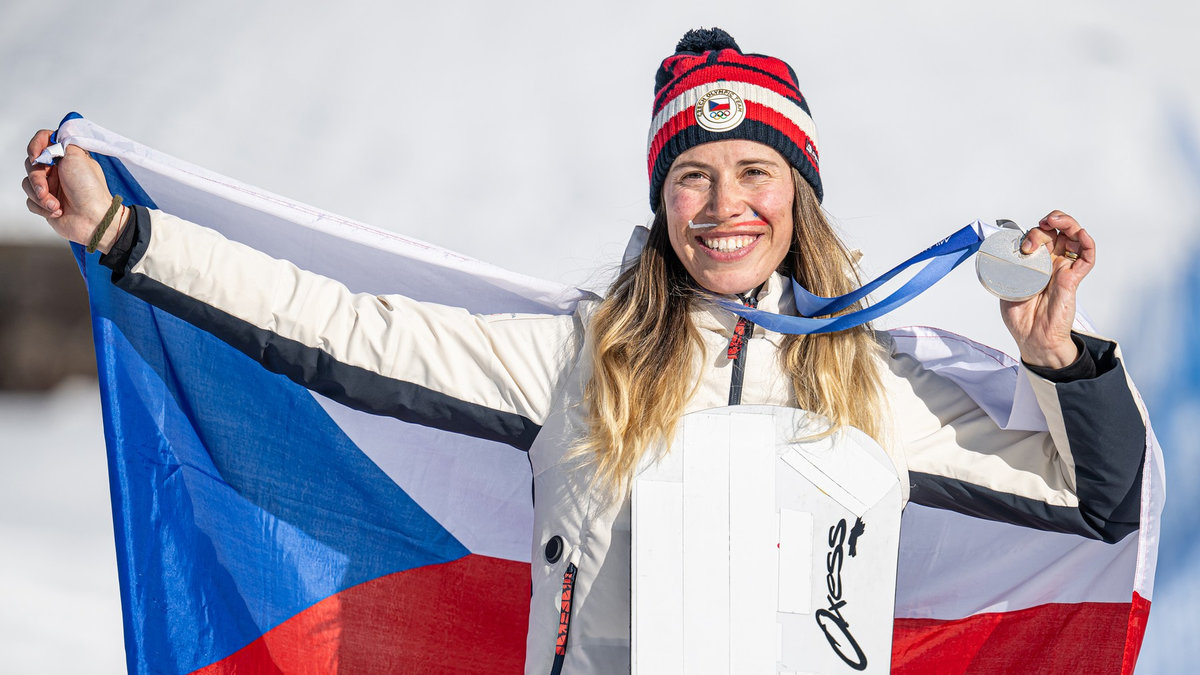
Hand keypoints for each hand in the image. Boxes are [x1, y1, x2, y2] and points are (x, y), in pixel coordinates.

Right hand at [22, 129, 126, 252]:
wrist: (94, 219)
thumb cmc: (90, 190)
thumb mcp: (78, 157)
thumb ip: (61, 143)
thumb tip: (50, 140)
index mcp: (66, 158)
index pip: (43, 142)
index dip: (35, 147)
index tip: (36, 156)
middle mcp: (58, 172)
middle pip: (31, 165)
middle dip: (37, 178)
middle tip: (46, 187)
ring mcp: (52, 188)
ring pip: (28, 184)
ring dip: (41, 196)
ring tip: (56, 205)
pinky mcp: (46, 204)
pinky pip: (31, 201)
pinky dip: (42, 207)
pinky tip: (58, 211)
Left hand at [1000, 210, 1094, 368]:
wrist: (1032, 337)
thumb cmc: (1021, 316)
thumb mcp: (1005, 287)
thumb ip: (1005, 270)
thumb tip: (997, 255)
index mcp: (1035, 263)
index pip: (1040, 236)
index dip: (1034, 231)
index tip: (1023, 242)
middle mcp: (1052, 262)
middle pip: (1058, 231)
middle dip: (1049, 223)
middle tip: (1041, 226)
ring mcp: (1064, 268)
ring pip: (1075, 238)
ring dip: (1068, 224)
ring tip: (1056, 221)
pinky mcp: (1073, 279)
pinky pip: (1087, 258)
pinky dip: (1088, 244)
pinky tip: (1082, 235)